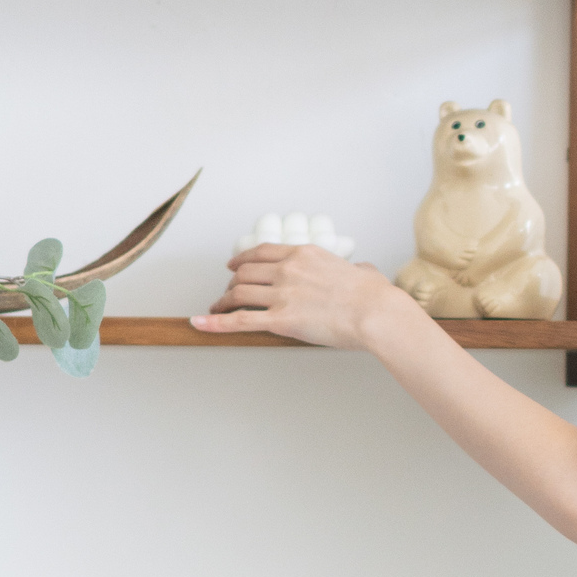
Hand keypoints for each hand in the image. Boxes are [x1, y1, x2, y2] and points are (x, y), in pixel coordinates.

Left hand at [191, 243, 409, 350]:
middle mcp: (288, 270)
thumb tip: (362, 271)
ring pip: (237, 294)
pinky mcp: (280, 320)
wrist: (376, 312)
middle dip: (232, 283)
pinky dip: (215, 323)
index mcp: (305, 254)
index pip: (262, 252)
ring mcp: (282, 294)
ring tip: (216, 310)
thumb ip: (356, 269)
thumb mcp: (363, 271)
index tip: (234, 264)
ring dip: (222, 302)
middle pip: (245, 272)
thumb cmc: (374, 296)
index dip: (243, 258)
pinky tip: (200, 324)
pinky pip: (238, 320)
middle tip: (227, 293)